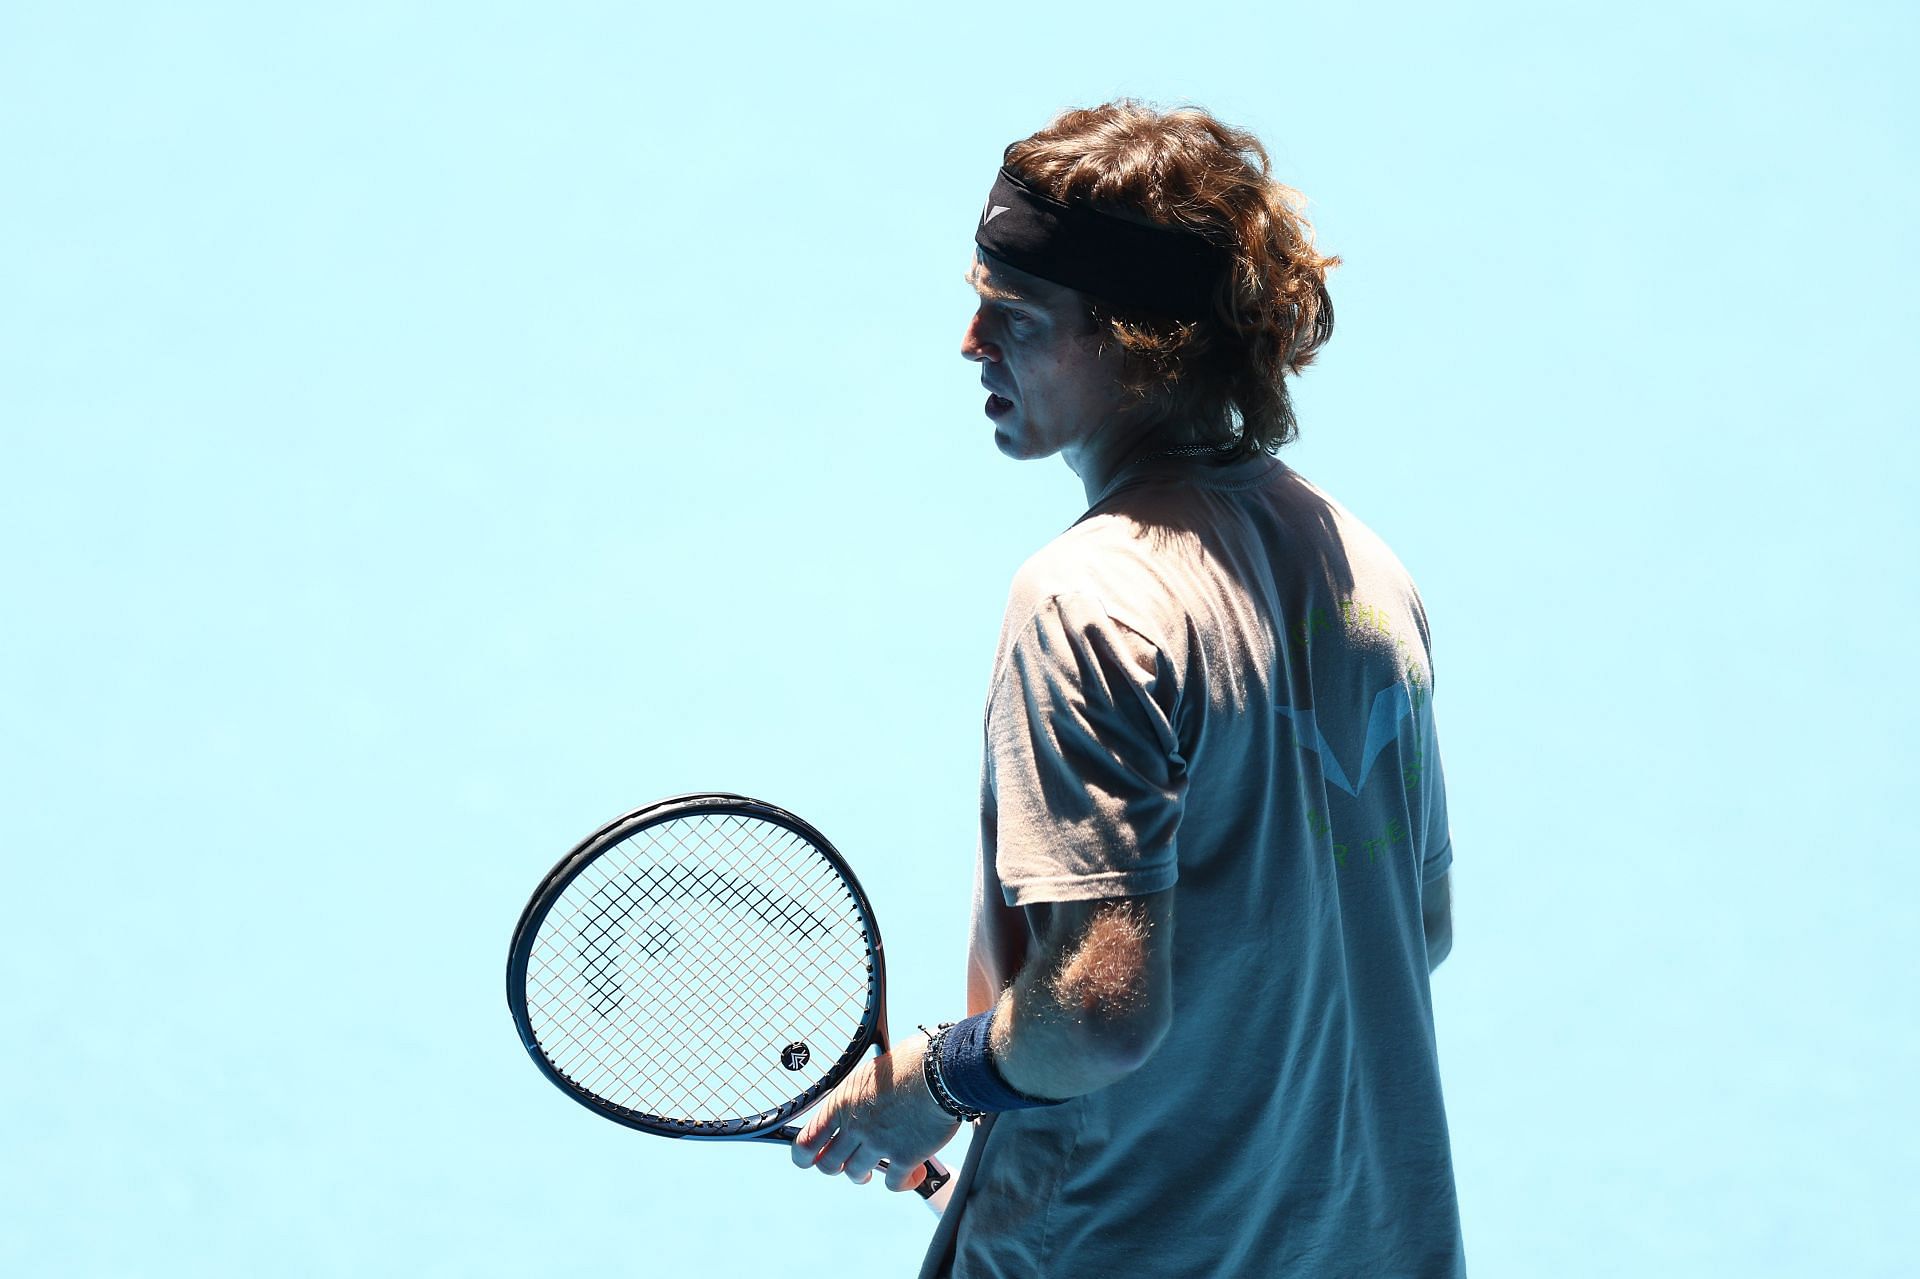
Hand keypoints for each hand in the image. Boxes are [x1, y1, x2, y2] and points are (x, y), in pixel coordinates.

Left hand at [791, 1031, 961, 1192]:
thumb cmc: (912, 1062)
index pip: (807, 1140)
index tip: (811, 1161)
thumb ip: (860, 1094)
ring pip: (857, 1174)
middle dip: (837, 1168)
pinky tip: (913, 1174)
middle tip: (849, 1166)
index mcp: (843, 1101)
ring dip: (865, 1175)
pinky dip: (903, 1182)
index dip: (803, 1157)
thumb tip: (862, 1098)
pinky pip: (894, 1183)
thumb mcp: (873, 1072)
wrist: (942, 1070)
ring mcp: (878, 1143)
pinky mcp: (904, 1157)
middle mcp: (855, 1125)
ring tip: (876, 1170)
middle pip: (829, 1164)